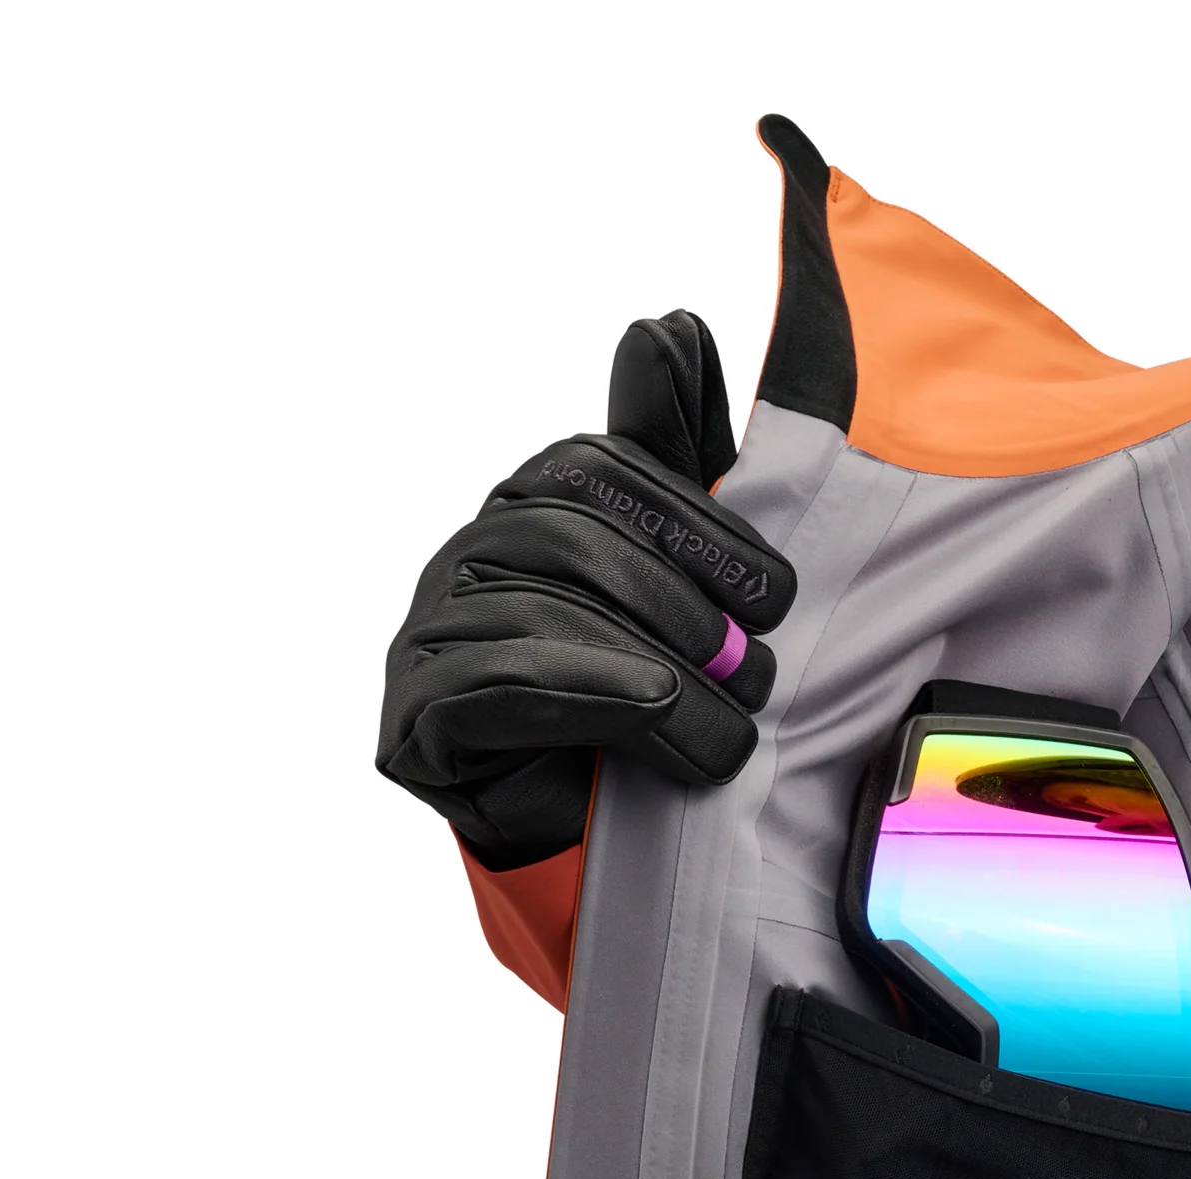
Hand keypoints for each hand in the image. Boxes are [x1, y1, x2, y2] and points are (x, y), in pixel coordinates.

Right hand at [377, 310, 798, 870]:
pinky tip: (653, 716)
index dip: (694, 523)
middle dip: (679, 605)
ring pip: (538, 613)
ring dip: (655, 671)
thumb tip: (669, 323)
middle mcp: (467, 556)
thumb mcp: (679, 579)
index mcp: (528, 508)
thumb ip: (675, 461)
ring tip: (729, 730)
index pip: (596, 470)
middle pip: (567, 536)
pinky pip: (494, 686)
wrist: (585, 843)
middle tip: (755, 673)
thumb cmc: (642, 703)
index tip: (776, 594)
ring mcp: (427, 634)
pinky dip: (587, 697)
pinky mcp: (414, 720)